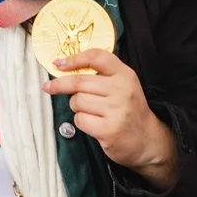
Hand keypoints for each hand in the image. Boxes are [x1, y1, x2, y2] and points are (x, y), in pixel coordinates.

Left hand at [44, 50, 178, 188]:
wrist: (146, 139)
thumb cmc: (128, 110)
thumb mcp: (122, 85)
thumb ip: (101, 75)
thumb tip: (65, 68)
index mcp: (125, 75)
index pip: (97, 57)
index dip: (74, 58)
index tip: (58, 63)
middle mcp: (122, 90)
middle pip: (79, 82)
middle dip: (60, 85)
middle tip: (50, 87)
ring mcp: (116, 110)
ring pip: (77, 101)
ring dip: (77, 107)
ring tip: (92, 111)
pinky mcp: (108, 129)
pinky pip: (80, 119)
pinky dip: (81, 121)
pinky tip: (94, 123)